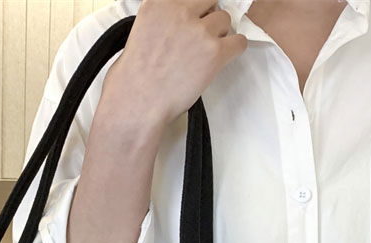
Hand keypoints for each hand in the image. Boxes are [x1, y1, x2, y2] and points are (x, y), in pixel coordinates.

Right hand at [102, 0, 247, 127]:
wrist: (137, 105)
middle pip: (209, 0)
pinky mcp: (214, 52)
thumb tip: (178, 26)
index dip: (193, 8)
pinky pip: (239, 42)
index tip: (193, 18)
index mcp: (158, 4)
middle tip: (199, 38)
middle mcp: (179, 11)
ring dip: (219, 35)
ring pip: (225, 20)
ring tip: (205, 55)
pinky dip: (234, 50)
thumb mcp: (138, 34)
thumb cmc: (132, 81)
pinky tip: (222, 60)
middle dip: (207, 17)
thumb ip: (161, 21)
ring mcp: (198, 31)